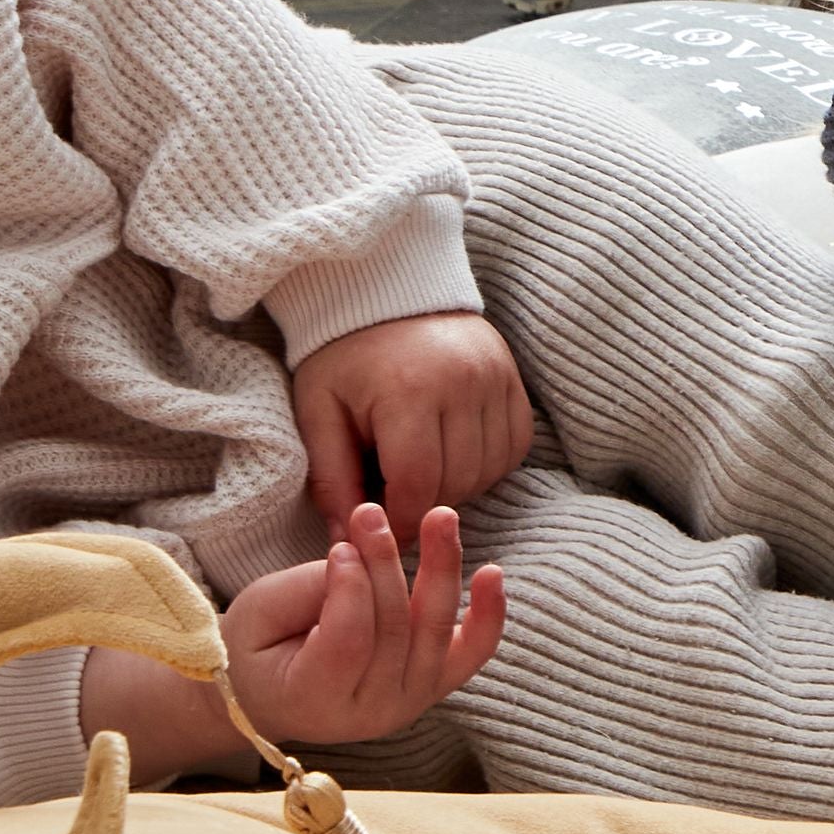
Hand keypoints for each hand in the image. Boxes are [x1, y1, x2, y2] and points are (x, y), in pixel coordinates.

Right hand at [81, 503, 506, 782]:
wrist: (267, 691)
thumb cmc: (257, 647)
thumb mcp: (261, 614)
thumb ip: (307, 590)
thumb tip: (360, 555)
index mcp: (313, 701)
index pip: (349, 642)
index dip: (349, 589)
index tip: (339, 548)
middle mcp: (371, 713)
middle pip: (395, 630)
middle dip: (387, 564)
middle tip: (372, 513)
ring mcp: (409, 702)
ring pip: (433, 630)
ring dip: (440, 568)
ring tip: (439, 517)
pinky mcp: (434, 684)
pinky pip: (471, 651)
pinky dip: (487, 614)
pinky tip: (493, 574)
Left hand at [290, 313, 531, 547]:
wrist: (386, 294)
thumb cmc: (344, 358)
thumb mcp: (319, 413)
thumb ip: (332, 477)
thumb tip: (346, 539)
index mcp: (407, 391)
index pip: (417, 482)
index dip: (402, 519)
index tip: (384, 531)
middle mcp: (462, 383)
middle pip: (457, 480)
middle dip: (426, 506)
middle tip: (399, 502)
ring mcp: (496, 378)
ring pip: (490, 468)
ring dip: (459, 488)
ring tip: (424, 478)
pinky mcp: (514, 379)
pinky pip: (515, 445)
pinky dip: (489, 464)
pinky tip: (456, 458)